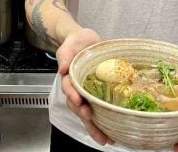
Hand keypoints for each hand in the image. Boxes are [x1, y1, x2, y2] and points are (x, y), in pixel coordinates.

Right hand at [56, 28, 110, 144]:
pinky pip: (101, 108)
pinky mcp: (101, 92)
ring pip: (89, 112)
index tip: (78, 100)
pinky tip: (114, 132)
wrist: (86, 40)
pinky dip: (106, 121)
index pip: (69, 88)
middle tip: (93, 122)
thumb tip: (63, 67)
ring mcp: (89, 92)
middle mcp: (78, 88)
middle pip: (78, 106)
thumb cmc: (76, 42)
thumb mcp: (69, 44)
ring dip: (95, 126)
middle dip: (85, 116)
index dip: (73, 95)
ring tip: (105, 138)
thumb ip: (65, 54)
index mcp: (69, 77)